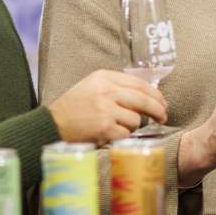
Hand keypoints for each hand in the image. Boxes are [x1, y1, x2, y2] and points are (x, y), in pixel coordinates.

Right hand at [47, 69, 167, 144]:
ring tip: (117, 127)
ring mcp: (106, 109)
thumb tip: (147, 96)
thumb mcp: (92, 86)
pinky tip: (111, 135)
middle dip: (158, 110)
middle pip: (144, 100)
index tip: (162, 102)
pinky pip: (126, 134)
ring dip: (131, 126)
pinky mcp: (104, 128)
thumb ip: (116, 86)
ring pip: (136, 119)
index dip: (155, 94)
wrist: (52, 124)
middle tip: (162, 117)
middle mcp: (106, 90)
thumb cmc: (74, 106)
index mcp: (104, 77)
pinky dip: (122, 137)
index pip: (139, 83)